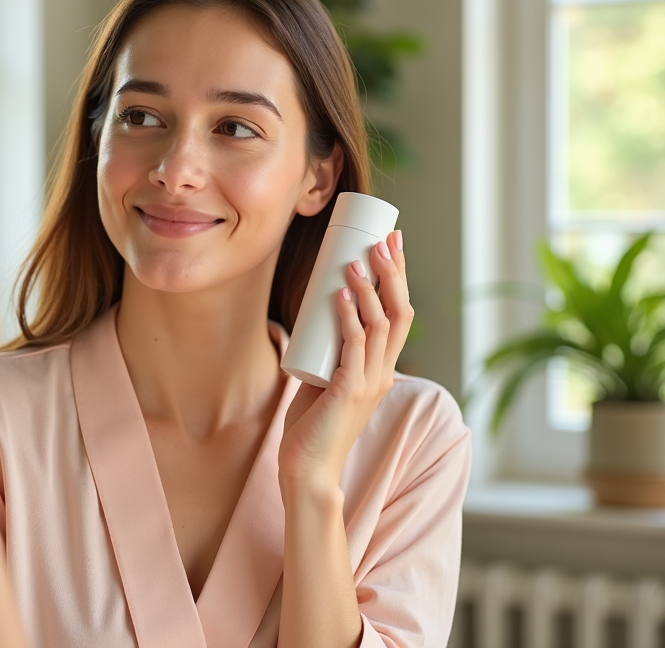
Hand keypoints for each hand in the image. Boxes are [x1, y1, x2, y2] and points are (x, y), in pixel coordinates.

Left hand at [278, 230, 413, 497]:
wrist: (308, 470)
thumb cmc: (312, 427)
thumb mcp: (324, 380)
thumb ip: (325, 354)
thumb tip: (312, 320)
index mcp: (382, 368)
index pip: (400, 314)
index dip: (397, 278)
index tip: (390, 244)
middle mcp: (383, 373)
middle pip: (399, 312)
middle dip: (392, 273)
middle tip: (384, 239)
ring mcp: (369, 382)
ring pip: (380, 325)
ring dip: (368, 289)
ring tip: (357, 260)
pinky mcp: (349, 392)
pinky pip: (353, 347)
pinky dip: (348, 318)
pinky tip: (339, 295)